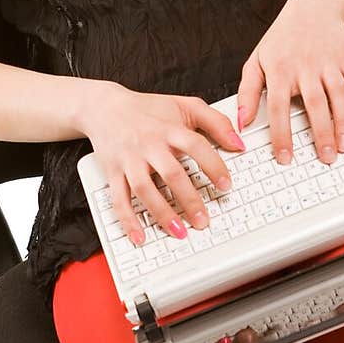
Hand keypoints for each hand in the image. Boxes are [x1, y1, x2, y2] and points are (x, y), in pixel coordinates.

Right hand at [82, 84, 245, 244]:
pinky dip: (127, 220)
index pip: (195, 146)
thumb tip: (239, 143)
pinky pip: (118, 199)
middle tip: (204, 221)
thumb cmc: (148, 109)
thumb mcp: (185, 105)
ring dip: (162, 214)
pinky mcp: (113, 172)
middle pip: (171, 173)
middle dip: (189, 200)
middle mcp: (148, 145)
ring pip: (145, 190)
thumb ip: (216, 121)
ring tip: (179, 233)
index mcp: (169, 129)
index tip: (225, 185)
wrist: (104, 107)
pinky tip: (139, 236)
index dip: (212, 166)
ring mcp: (129, 160)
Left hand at [236, 0, 343, 165]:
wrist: (313, 7)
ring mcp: (329, 62)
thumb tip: (241, 122)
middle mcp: (305, 66)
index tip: (285, 157)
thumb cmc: (282, 39)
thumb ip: (247, 92)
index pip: (278, 108)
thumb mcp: (257, 61)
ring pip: (339, 97)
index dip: (281, 135)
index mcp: (279, 70)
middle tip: (325, 158)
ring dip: (343, 124)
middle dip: (321, 134)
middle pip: (315, 105)